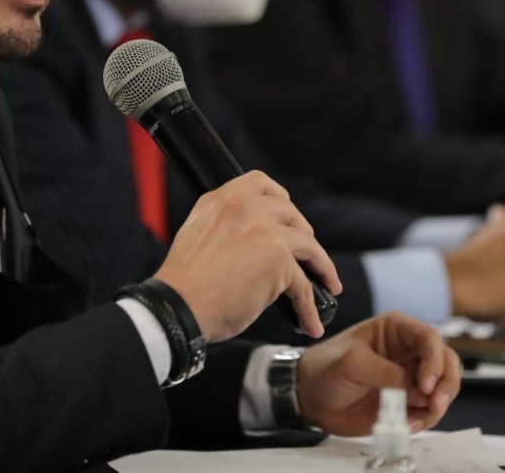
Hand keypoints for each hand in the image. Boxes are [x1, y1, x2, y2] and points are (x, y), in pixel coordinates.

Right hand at [154, 171, 341, 341]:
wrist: (179, 306)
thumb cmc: (185, 282)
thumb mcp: (199, 233)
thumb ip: (227, 225)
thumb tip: (254, 239)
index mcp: (222, 199)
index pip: (261, 183)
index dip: (280, 198)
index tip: (287, 216)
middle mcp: (245, 208)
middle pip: (291, 212)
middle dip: (302, 234)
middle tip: (305, 255)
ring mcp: (266, 231)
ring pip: (308, 246)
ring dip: (321, 267)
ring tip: (326, 284)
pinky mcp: (280, 260)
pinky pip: (304, 285)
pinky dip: (310, 306)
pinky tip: (310, 321)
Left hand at [296, 312, 460, 435]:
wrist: (310, 398)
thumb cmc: (325, 368)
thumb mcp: (351, 363)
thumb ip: (385, 373)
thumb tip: (417, 390)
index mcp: (396, 329)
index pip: (429, 338)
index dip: (434, 360)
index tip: (426, 384)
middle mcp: (409, 351)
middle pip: (446, 362)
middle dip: (445, 384)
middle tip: (434, 403)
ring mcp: (410, 377)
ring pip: (442, 388)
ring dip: (436, 405)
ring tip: (416, 418)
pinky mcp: (407, 401)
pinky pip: (428, 410)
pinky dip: (424, 419)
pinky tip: (407, 424)